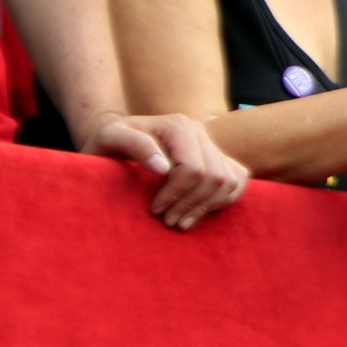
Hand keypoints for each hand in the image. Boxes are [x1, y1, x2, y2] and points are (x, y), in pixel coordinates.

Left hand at [73, 111, 249, 229]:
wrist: (117, 139)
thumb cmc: (109, 142)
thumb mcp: (110, 138)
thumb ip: (134, 145)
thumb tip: (163, 167)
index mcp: (178, 125)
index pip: (193, 168)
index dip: (175, 194)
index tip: (154, 210)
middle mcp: (200, 131)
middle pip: (214, 177)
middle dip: (191, 204)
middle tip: (166, 220)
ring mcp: (212, 145)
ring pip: (228, 182)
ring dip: (206, 207)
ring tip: (180, 220)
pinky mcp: (219, 158)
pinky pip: (237, 182)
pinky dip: (222, 201)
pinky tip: (198, 211)